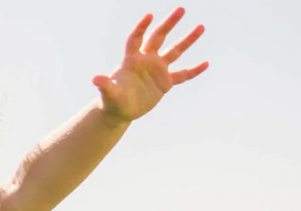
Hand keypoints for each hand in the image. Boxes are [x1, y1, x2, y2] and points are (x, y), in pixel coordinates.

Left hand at [94, 8, 207, 122]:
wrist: (121, 110)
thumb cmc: (112, 101)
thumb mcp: (108, 94)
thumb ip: (105, 85)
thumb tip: (95, 78)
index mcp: (131, 59)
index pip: (136, 39)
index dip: (141, 28)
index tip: (148, 16)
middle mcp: (146, 60)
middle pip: (159, 37)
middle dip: (169, 24)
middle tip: (181, 9)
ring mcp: (157, 70)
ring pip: (174, 51)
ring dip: (187, 40)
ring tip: (201, 27)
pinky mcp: (165, 83)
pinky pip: (182, 75)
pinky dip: (193, 71)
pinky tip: (206, 64)